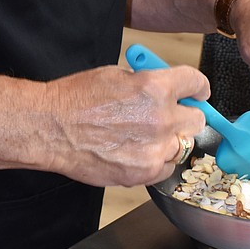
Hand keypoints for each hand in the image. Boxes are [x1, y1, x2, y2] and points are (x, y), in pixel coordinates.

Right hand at [44, 63, 209, 187]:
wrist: (51, 128)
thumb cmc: (75, 99)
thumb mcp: (116, 75)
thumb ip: (147, 83)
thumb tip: (164, 89)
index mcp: (155, 87)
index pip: (196, 83)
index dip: (198, 87)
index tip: (198, 92)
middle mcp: (160, 118)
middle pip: (197, 119)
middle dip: (185, 116)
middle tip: (170, 117)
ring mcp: (154, 149)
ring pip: (183, 146)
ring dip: (169, 141)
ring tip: (144, 137)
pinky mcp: (144, 173)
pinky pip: (165, 168)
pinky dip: (156, 162)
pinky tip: (135, 153)